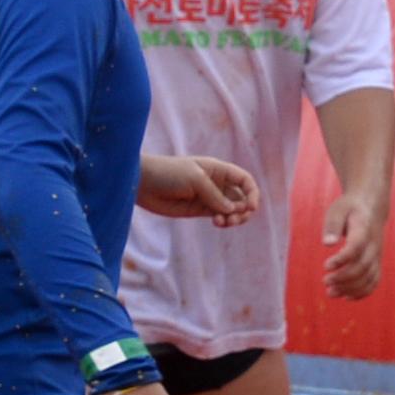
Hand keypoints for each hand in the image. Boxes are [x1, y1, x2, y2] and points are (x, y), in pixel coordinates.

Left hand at [137, 153, 259, 226]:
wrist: (141, 183)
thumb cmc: (168, 173)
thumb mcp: (195, 179)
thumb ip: (215, 195)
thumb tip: (232, 210)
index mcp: (219, 170)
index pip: (245, 181)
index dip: (253, 193)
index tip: (251, 207)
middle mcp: (217, 184)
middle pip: (242, 198)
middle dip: (243, 210)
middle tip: (233, 218)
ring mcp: (209, 198)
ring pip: (232, 210)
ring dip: (234, 218)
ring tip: (224, 222)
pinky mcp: (199, 210)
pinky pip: (219, 217)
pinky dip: (223, 222)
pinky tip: (217, 223)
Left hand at [321, 189, 387, 298]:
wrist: (371, 207)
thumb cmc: (349, 208)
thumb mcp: (337, 210)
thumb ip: (332, 225)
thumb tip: (327, 244)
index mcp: (364, 230)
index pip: (356, 248)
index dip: (342, 259)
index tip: (326, 266)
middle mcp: (374, 245)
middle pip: (362, 267)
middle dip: (343, 278)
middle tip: (325, 281)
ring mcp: (377, 255)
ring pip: (368, 277)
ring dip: (350, 288)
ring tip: (330, 292)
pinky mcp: (377, 262)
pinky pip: (374, 281)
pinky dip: (362, 292)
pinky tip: (346, 297)